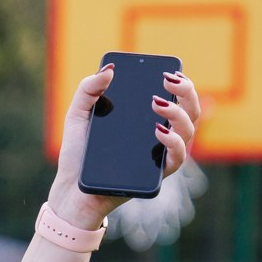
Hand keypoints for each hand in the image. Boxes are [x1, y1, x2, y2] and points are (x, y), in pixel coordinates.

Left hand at [47, 63, 202, 231]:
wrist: (71, 191)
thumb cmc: (77, 156)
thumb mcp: (77, 117)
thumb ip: (88, 90)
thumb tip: (108, 69)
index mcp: (147, 119)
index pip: (175, 97)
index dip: (181, 82)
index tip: (169, 70)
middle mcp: (160, 135)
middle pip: (189, 109)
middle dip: (186, 90)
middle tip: (167, 80)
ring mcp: (160, 155)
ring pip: (189, 130)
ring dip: (178, 112)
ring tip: (157, 103)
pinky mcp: (156, 175)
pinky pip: (177, 157)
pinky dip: (173, 141)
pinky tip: (159, 132)